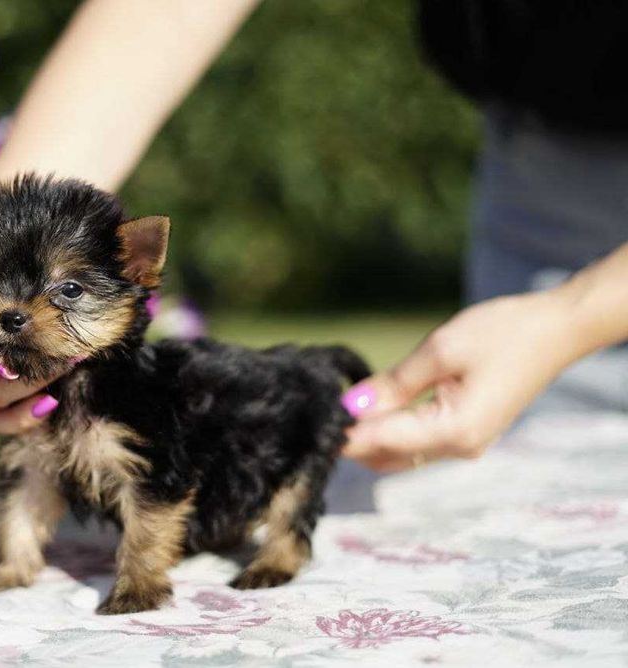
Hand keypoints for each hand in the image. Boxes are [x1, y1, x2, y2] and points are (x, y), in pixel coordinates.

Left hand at [341, 291, 579, 471]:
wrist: (556, 330)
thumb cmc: (504, 333)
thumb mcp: (440, 351)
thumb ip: (392, 385)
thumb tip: (349, 407)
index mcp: (454, 432)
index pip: (381, 442)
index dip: (342, 434)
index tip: (312, 422)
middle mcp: (459, 449)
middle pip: (385, 457)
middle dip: (352, 438)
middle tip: (321, 408)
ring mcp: (464, 444)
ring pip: (399, 454)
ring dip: (369, 435)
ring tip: (341, 404)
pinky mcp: (466, 433)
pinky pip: (417, 442)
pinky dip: (390, 429)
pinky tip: (372, 404)